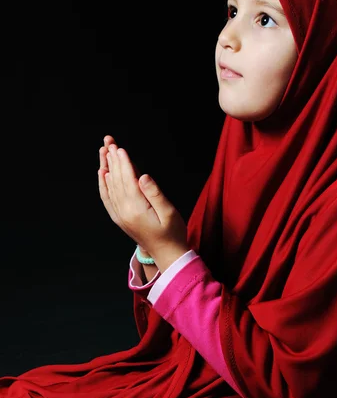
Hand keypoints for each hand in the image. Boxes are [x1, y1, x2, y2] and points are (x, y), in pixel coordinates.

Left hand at [98, 135, 186, 258]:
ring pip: (109, 186)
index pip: (127, 180)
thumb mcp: (169, 212)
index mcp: (136, 209)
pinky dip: (103, 184)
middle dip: (112, 159)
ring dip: (106, 167)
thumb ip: (155, 193)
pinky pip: (107, 198)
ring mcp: (120, 216)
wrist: (167, 255)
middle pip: (116, 180)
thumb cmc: (172, 233)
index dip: (123, 162)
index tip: (118, 148)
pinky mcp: (120, 218)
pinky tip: (103, 174)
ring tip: (103, 151)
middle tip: (108, 141)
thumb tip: (142, 176)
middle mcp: (124, 212)